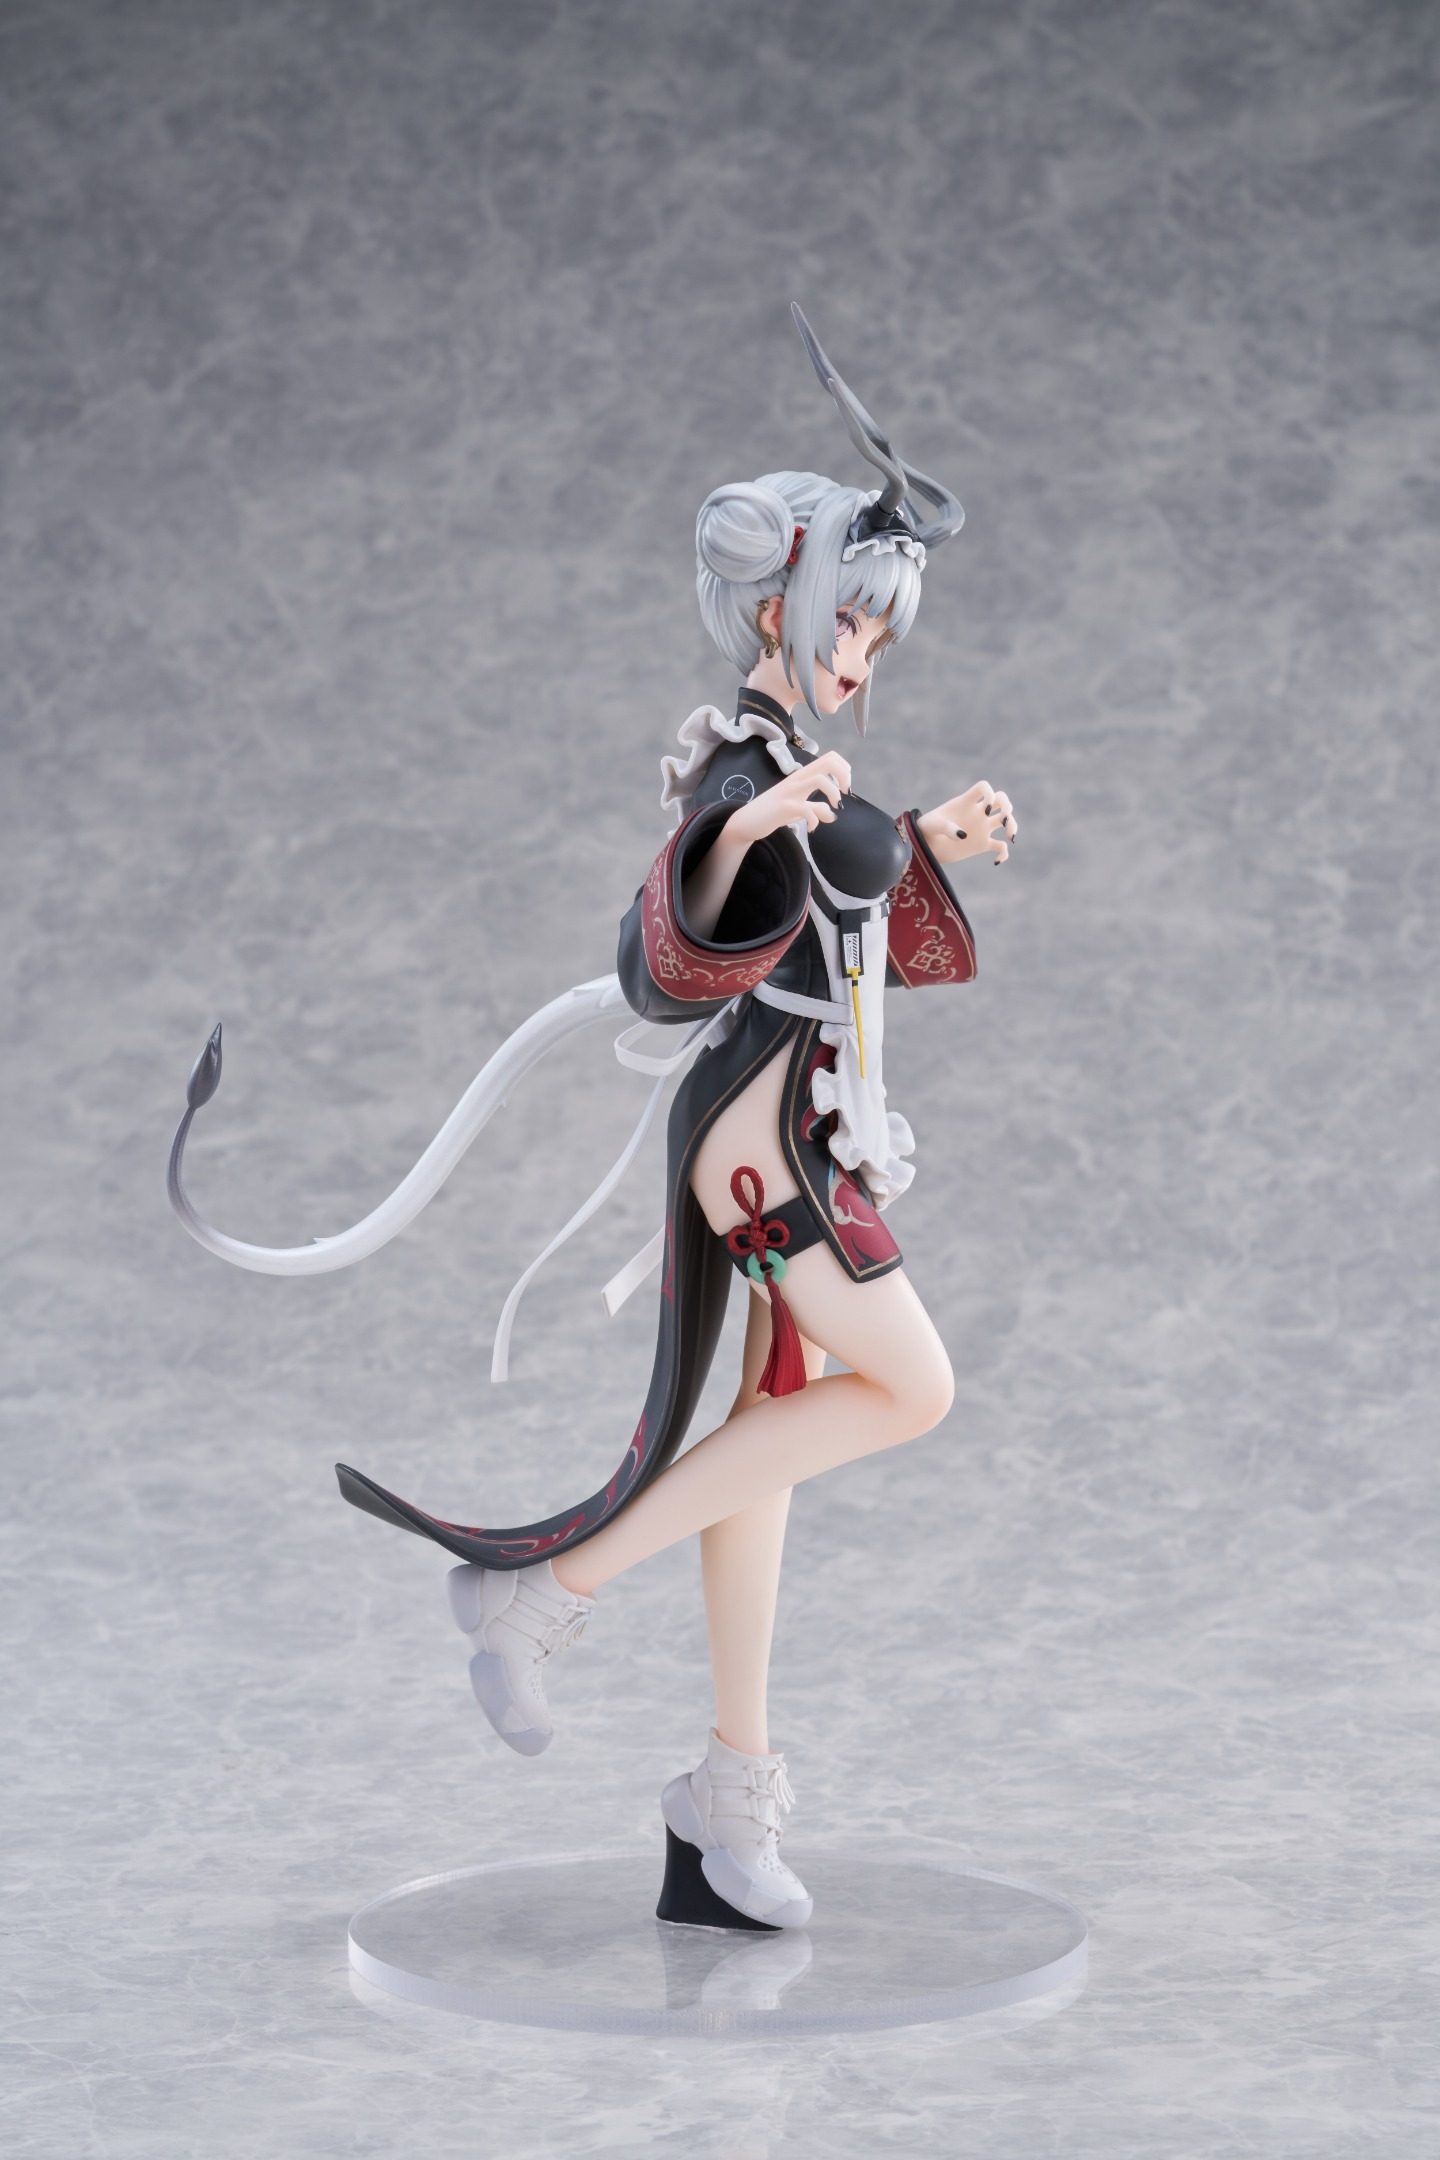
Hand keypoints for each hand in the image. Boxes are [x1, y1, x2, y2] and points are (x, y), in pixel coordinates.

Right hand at [726, 750, 851, 844]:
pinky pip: (806, 808)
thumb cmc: (773, 812)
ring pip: (820, 779)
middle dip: (844, 776)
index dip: (844, 769)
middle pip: (828, 762)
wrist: (747, 821)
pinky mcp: (783, 806)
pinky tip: (811, 828)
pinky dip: (814, 820)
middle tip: (844, 794)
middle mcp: (797, 779)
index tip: (844, 787)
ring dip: (833, 793)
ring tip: (834, 807)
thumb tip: (832, 816)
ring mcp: (790, 791)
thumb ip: (816, 809)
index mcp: (802, 776)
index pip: (829, 758)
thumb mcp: (799, 809)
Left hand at [918, 782, 1015, 865]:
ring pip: (1005, 821)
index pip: (984, 787)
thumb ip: (946, 827)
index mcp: (966, 802)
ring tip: (1010, 836)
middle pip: (1001, 800)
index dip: (990, 793)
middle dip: (1008, 806)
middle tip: (1004, 818)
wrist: (926, 845)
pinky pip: (1000, 847)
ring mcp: (981, 828)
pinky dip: (1003, 853)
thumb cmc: (926, 829)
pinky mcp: (982, 844)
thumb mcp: (932, 826)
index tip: (987, 807)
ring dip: (1013, 825)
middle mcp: (977, 813)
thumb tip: (962, 836)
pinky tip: (997, 861)